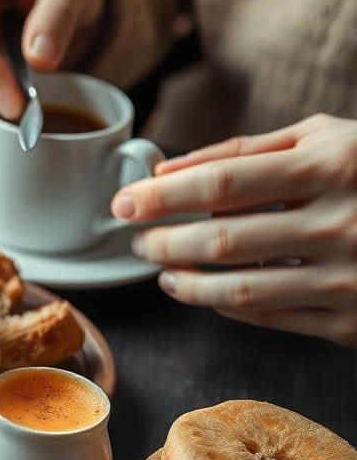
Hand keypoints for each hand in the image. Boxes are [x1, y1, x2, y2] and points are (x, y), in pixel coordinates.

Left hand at [112, 114, 356, 345]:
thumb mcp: (326, 138)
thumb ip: (245, 149)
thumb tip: (166, 169)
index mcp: (332, 166)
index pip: (220, 185)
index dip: (161, 198)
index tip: (124, 204)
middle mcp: (342, 222)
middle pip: (221, 242)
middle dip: (163, 244)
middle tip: (138, 241)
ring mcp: (350, 277)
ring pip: (240, 291)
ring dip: (186, 283)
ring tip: (163, 270)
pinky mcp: (354, 321)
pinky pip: (271, 318)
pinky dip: (226, 307)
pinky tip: (205, 291)